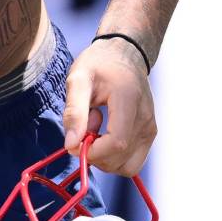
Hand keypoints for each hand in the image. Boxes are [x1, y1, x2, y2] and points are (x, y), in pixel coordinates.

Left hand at [61, 37, 155, 176]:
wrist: (124, 55)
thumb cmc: (99, 64)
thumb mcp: (78, 79)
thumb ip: (74, 111)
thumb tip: (71, 145)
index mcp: (128, 100)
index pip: (117, 143)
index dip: (92, 152)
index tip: (74, 143)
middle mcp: (146, 118)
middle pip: (121, 159)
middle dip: (95, 155)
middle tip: (83, 128)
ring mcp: (150, 128)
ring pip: (128, 166)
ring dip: (104, 157)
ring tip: (95, 128)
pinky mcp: (150, 135)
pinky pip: (131, 161)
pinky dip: (114, 156)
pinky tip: (105, 133)